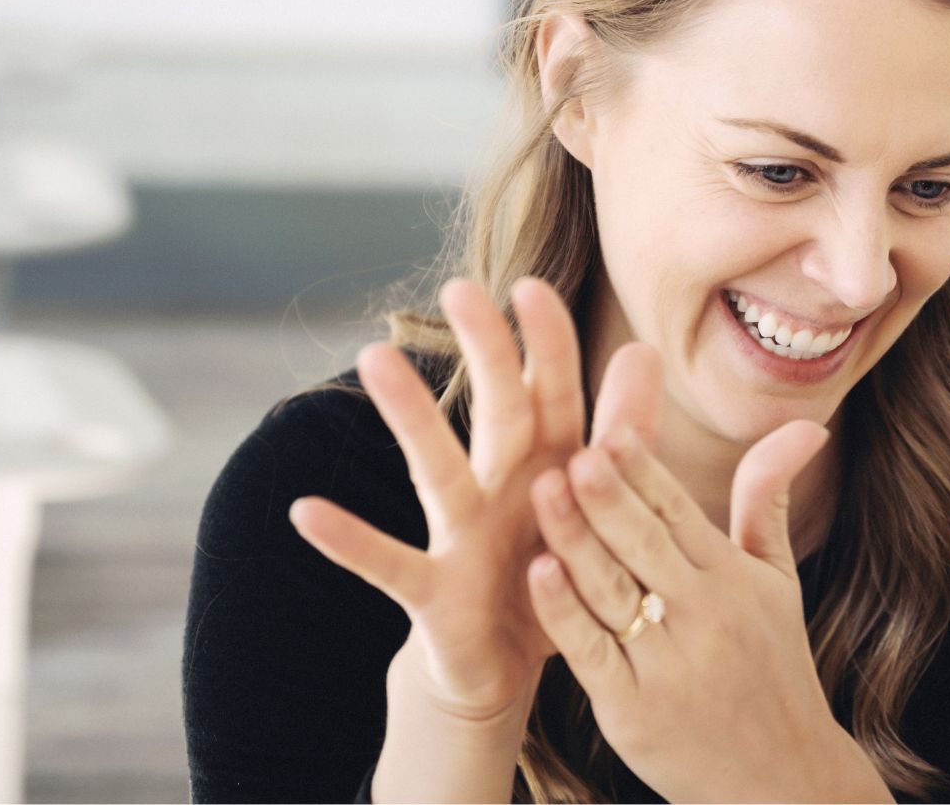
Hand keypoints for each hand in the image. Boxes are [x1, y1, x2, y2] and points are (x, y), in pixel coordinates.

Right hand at [286, 276, 659, 723]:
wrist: (507, 665)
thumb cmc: (552, 567)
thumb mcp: (598, 503)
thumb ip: (626, 432)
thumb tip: (645, 349)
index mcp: (549, 464)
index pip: (553, 392)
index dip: (547, 343)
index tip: (533, 285)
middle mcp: (500, 485)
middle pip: (498, 411)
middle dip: (486, 352)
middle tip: (460, 289)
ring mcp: (460, 534)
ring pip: (437, 468)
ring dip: (411, 416)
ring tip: (374, 356)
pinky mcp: (432, 590)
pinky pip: (386, 562)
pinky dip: (348, 540)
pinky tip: (304, 511)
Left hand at [523, 347, 854, 802]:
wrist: (783, 778)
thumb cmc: (773, 667)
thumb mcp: (778, 581)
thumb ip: (767, 501)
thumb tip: (807, 427)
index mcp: (733, 580)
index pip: (681, 512)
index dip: (645, 470)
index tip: (612, 430)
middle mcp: (705, 617)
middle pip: (645, 544)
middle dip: (609, 496)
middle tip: (575, 451)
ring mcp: (668, 666)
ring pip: (613, 589)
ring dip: (575, 537)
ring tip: (544, 489)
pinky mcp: (633, 710)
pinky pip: (591, 650)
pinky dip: (564, 611)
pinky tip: (539, 572)